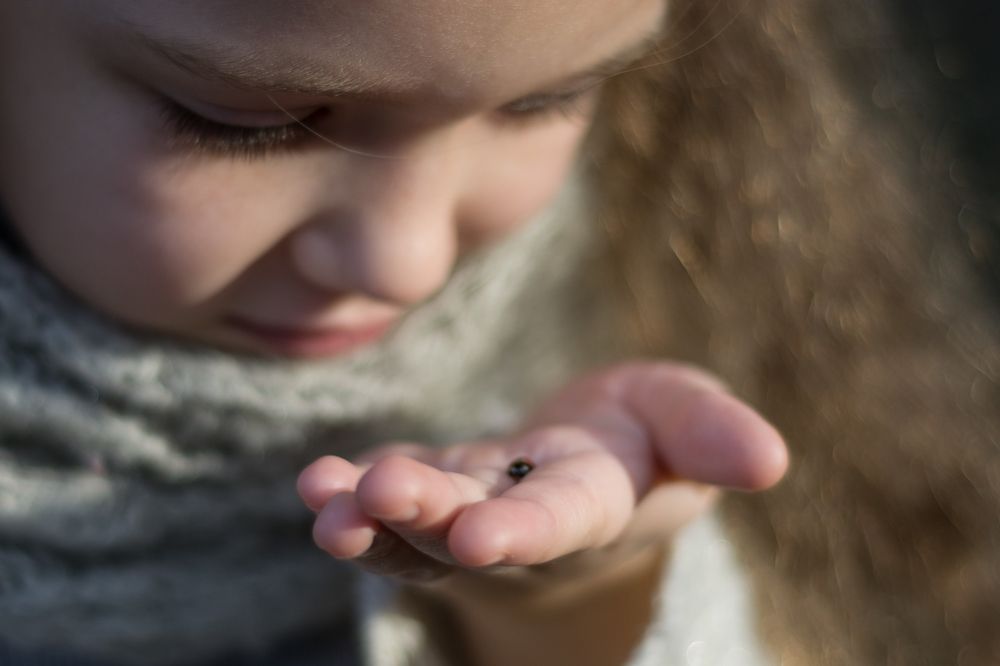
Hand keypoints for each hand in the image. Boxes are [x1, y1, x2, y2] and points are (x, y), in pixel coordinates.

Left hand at [297, 362, 787, 584]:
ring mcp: (469, 510)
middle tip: (381, 496)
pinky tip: (318, 484)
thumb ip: (715, 437)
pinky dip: (350, 497)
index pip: (559, 520)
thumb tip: (770, 460)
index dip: (523, 530)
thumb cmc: (649, 436)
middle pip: (472, 528)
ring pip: (416, 529)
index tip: (481, 538)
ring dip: (370, 519)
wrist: (592, 461)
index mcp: (592, 501)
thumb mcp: (688, 420)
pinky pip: (386, 505)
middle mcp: (523, 519)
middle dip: (428, 518)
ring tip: (324, 499)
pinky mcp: (432, 492)